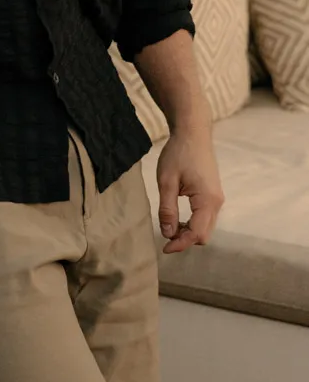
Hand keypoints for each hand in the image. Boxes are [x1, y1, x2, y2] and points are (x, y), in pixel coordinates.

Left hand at [156, 125, 223, 253]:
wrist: (193, 132)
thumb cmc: (178, 154)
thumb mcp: (167, 181)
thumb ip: (168, 209)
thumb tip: (168, 234)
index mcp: (207, 200)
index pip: (196, 233)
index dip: (180, 244)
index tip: (164, 249)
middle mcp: (217, 203)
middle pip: (204, 234)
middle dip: (186, 240)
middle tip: (165, 237)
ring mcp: (217, 199)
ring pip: (206, 227)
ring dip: (189, 232)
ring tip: (169, 225)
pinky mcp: (214, 195)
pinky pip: (206, 217)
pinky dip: (193, 223)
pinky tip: (178, 217)